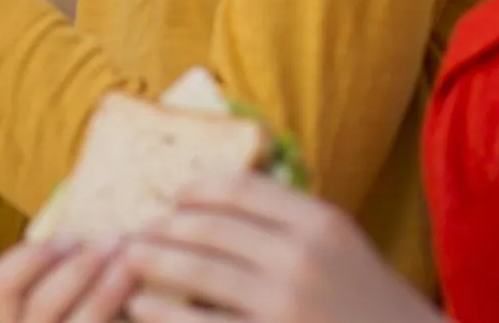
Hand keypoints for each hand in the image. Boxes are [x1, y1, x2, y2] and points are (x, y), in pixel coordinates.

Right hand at [0, 240, 138, 322]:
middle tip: (113, 241)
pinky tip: (145, 300)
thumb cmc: (86, 309)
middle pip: (40, 305)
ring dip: (104, 292)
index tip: (70, 235)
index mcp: (12, 316)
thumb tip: (93, 225)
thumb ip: (67, 267)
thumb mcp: (67, 289)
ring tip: (132, 266)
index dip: (30, 255)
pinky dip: (124, 316)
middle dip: (78, 269)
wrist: (112, 322)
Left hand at [119, 175, 441, 322]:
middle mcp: (300, 258)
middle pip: (210, 228)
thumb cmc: (369, 305)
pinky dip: (163, 313)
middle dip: (164, 226)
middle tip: (137, 229)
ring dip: (153, 263)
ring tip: (130, 260)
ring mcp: (284, 304)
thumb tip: (219, 198)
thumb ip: (290, 221)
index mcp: (319, 222)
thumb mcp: (343, 247)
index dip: (196, 187)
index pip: (240, 188)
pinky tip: (141, 306)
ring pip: (197, 273)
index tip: (174, 195)